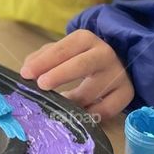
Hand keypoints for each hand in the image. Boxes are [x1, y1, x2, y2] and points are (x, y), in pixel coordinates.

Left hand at [20, 30, 134, 121]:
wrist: (115, 64)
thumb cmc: (80, 57)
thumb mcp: (62, 51)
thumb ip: (42, 58)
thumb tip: (27, 71)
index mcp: (85, 39)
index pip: (63, 49)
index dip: (44, 62)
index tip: (26, 74)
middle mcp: (104, 53)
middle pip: (81, 64)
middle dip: (59, 75)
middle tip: (41, 86)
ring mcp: (117, 74)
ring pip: (92, 92)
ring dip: (72, 101)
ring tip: (58, 104)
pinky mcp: (126, 93)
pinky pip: (106, 109)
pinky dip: (90, 114)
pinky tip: (78, 115)